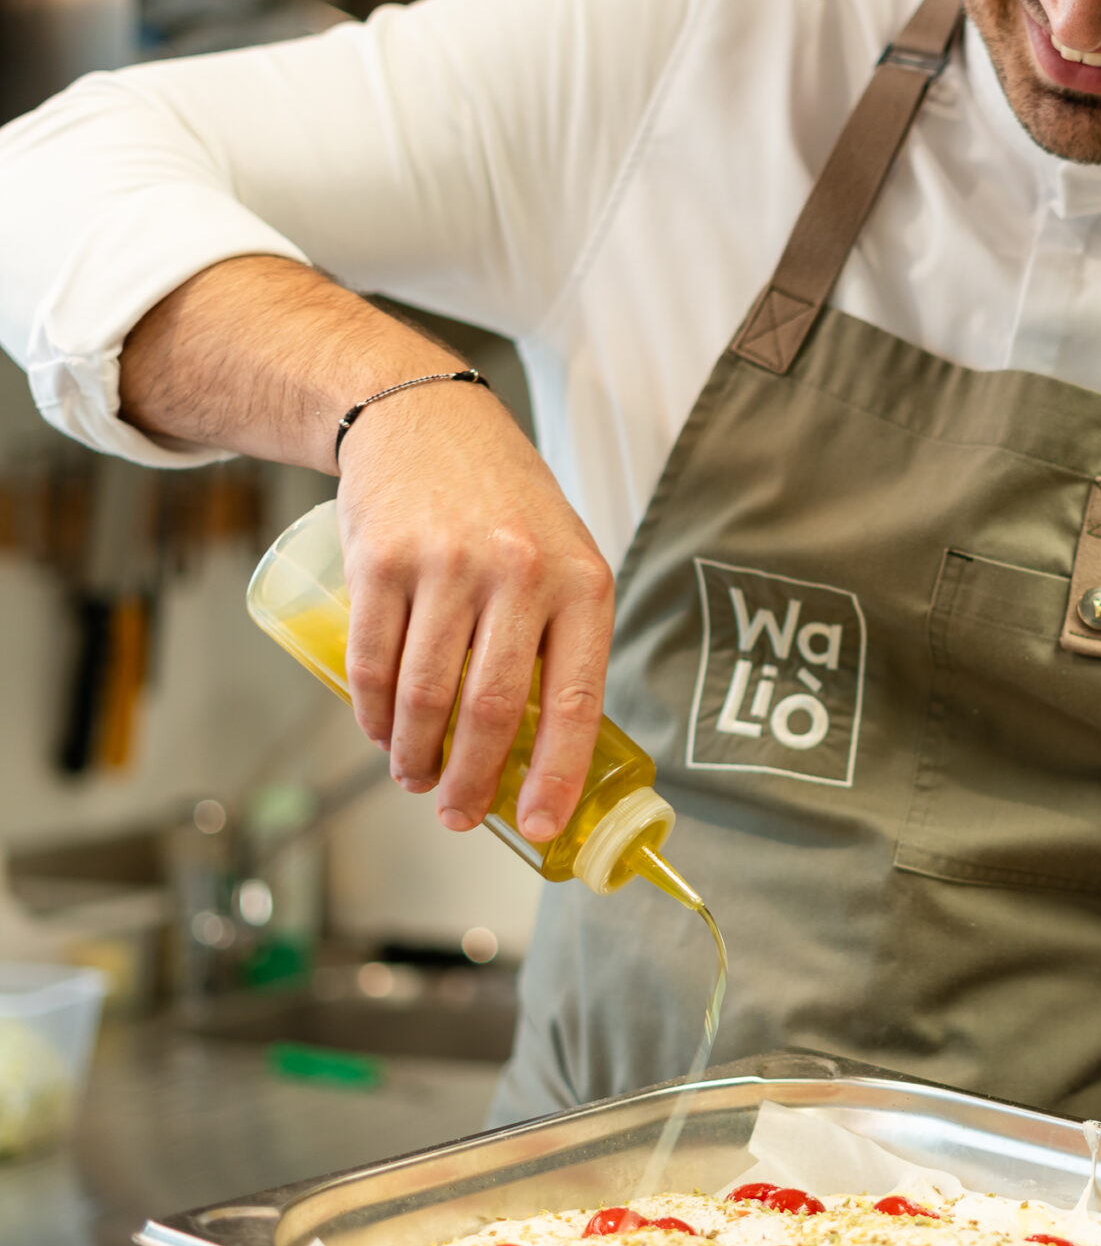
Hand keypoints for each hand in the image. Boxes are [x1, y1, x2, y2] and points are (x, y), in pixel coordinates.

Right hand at [337, 379, 613, 841]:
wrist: (427, 418)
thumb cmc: (505, 506)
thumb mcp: (564, 558)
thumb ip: (561, 641)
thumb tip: (550, 756)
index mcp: (582, 583)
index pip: (575, 701)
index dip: (555, 776)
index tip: (536, 827)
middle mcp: (521, 571)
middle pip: (493, 710)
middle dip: (470, 783)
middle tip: (457, 816)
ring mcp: (448, 564)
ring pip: (426, 696)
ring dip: (415, 756)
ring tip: (415, 777)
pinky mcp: (382, 559)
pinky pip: (373, 663)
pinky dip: (374, 714)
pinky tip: (381, 733)